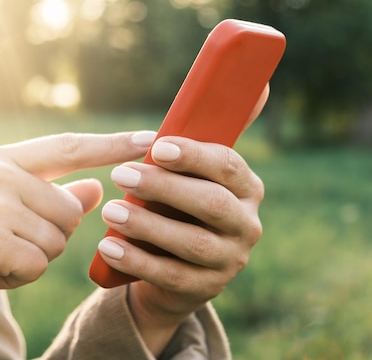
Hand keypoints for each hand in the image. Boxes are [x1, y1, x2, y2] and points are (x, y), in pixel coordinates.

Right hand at [0, 131, 154, 344]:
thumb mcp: (6, 212)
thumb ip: (53, 197)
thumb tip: (97, 187)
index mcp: (1, 159)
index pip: (70, 147)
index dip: (112, 145)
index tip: (152, 138)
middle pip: (70, 209)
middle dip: (51, 237)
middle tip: (6, 243)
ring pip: (58, 239)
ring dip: (34, 258)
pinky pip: (39, 263)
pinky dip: (20, 276)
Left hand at [97, 86, 268, 354]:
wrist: (177, 266)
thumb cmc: (180, 203)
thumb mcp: (193, 172)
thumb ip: (210, 134)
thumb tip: (261, 83)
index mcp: (247, 188)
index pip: (228, 166)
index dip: (194, 156)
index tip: (157, 147)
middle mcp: (247, 224)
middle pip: (212, 204)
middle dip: (164, 188)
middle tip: (122, 175)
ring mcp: (230, 261)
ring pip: (191, 243)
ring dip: (147, 225)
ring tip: (111, 211)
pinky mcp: (205, 289)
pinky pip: (170, 276)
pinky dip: (137, 261)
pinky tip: (109, 247)